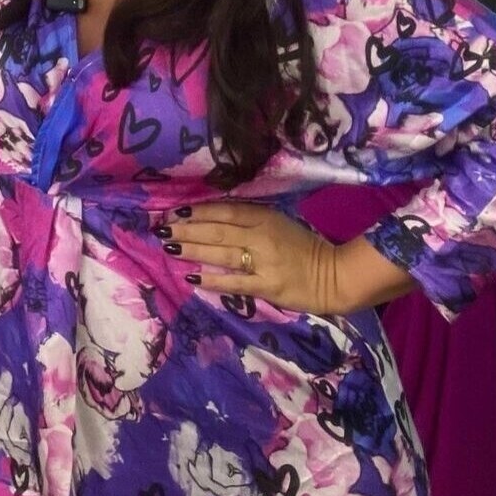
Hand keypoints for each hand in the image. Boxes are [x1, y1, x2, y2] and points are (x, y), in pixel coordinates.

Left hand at [157, 202, 345, 313]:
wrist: (333, 276)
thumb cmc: (302, 248)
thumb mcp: (277, 224)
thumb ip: (248, 220)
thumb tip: (209, 218)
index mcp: (263, 217)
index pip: (224, 210)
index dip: (197, 211)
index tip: (173, 212)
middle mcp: (261, 236)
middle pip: (217, 231)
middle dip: (186, 230)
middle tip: (161, 230)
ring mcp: (263, 261)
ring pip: (221, 253)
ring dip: (192, 250)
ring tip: (169, 248)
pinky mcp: (266, 286)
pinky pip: (234, 282)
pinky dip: (212, 280)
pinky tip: (191, 277)